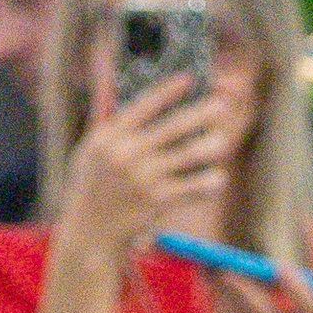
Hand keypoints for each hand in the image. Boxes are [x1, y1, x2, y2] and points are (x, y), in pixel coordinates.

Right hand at [58, 73, 240, 269]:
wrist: (90, 233)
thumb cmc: (93, 187)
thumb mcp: (91, 151)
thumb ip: (109, 121)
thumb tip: (121, 87)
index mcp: (110, 135)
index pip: (145, 105)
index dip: (169, 91)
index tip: (190, 79)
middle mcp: (127, 153)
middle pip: (173, 126)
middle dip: (201, 113)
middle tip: (223, 104)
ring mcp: (143, 177)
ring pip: (186, 156)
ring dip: (208, 147)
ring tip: (223, 142)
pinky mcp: (156, 201)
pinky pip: (189, 188)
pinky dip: (205, 184)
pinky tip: (219, 179)